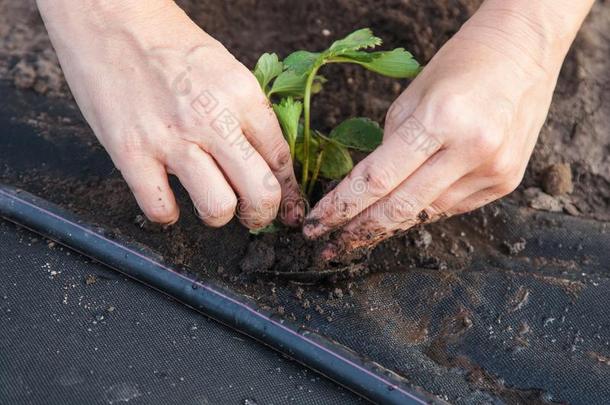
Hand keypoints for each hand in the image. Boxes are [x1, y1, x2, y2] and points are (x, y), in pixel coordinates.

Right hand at [37, 0, 303, 228]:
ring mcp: (171, 139)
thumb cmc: (169, 44)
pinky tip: (167, 199)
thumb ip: (248, 115)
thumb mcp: (226, 70)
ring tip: (210, 203)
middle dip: (262, 214)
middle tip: (253, 216)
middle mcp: (213, 119)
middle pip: (260, 192)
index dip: (289, 192)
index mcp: (243, 96)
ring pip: (218, 209)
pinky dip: (167, 214)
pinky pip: (161, 210)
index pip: (281, 160)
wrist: (110, 18)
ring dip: (218, 216)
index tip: (287, 206)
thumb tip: (268, 161)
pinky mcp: (131, 153)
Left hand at [303, 6, 568, 257]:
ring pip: (426, 213)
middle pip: (401, 207)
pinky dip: (423, 210)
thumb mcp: (411, 96)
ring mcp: (494, 170)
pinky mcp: (507, 182)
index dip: (341, 207)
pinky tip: (402, 212)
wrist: (525, 51)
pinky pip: (452, 207)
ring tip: (360, 232)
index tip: (316, 226)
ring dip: (389, 224)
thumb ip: (388, 145)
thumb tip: (366, 188)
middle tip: (330, 248)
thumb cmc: (459, 64)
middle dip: (360, 231)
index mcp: (440, 119)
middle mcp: (471, 150)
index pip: (378, 179)